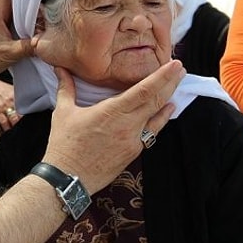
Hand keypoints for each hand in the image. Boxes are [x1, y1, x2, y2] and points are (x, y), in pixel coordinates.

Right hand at [42, 60, 185, 193]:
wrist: (68, 178)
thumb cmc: (64, 145)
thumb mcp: (63, 112)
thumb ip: (66, 88)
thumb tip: (61, 69)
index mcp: (111, 112)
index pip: (144, 91)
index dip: (162, 76)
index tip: (175, 64)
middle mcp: (127, 125)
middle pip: (157, 101)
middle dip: (171, 83)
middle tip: (181, 69)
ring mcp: (133, 140)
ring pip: (157, 117)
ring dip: (168, 100)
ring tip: (175, 86)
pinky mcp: (133, 152)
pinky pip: (151, 132)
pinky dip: (159, 119)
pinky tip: (165, 111)